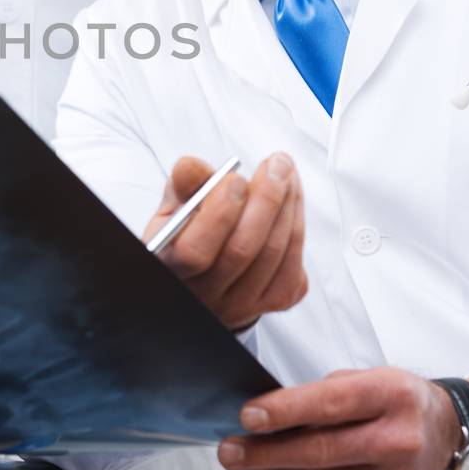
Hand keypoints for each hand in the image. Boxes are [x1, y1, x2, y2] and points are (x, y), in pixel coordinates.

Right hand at [141, 153, 306, 329]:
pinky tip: (292, 200)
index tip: (234, 178)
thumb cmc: (188, 237)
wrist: (207, 277)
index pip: (194, 252)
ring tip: (285, 173)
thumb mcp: (174, 210)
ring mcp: (241, 305)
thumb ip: (183, 187)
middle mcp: (204, 296)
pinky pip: (293, 262)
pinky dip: (297, 224)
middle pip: (242, 251)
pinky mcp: (274, 301)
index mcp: (171, 269)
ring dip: (287, 206)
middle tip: (276, 164)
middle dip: (265, 199)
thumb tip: (190, 167)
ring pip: (273, 254)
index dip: (219, 213)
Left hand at [216, 367, 468, 469]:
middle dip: (266, 452)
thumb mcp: (370, 380)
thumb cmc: (400, 402)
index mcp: (393, 396)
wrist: (451, 440)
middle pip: (321, 451)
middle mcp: (399, 442)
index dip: (285, 411)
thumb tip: (266, 413)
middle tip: (228, 449)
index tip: (247, 416)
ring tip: (241, 460)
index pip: (331, 404)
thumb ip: (323, 395)